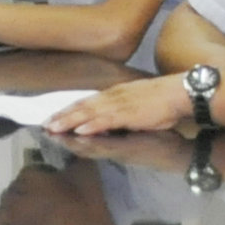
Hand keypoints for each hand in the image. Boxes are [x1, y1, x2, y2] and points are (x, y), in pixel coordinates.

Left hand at [50, 75, 196, 137]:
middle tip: (44, 124)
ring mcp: (119, 105)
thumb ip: (122, 109)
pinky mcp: (128, 114)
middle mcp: (113, 97)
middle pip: (82, 107)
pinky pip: (105, 120)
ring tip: (53, 128)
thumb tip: (112, 116)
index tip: (54, 117)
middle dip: (62, 116)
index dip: (70, 110)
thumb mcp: (137, 103)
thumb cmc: (163, 100)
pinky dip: (91, 125)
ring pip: (89, 113)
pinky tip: (78, 130)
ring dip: (69, 121)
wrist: (180, 94)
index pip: (87, 102)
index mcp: (115, 94)